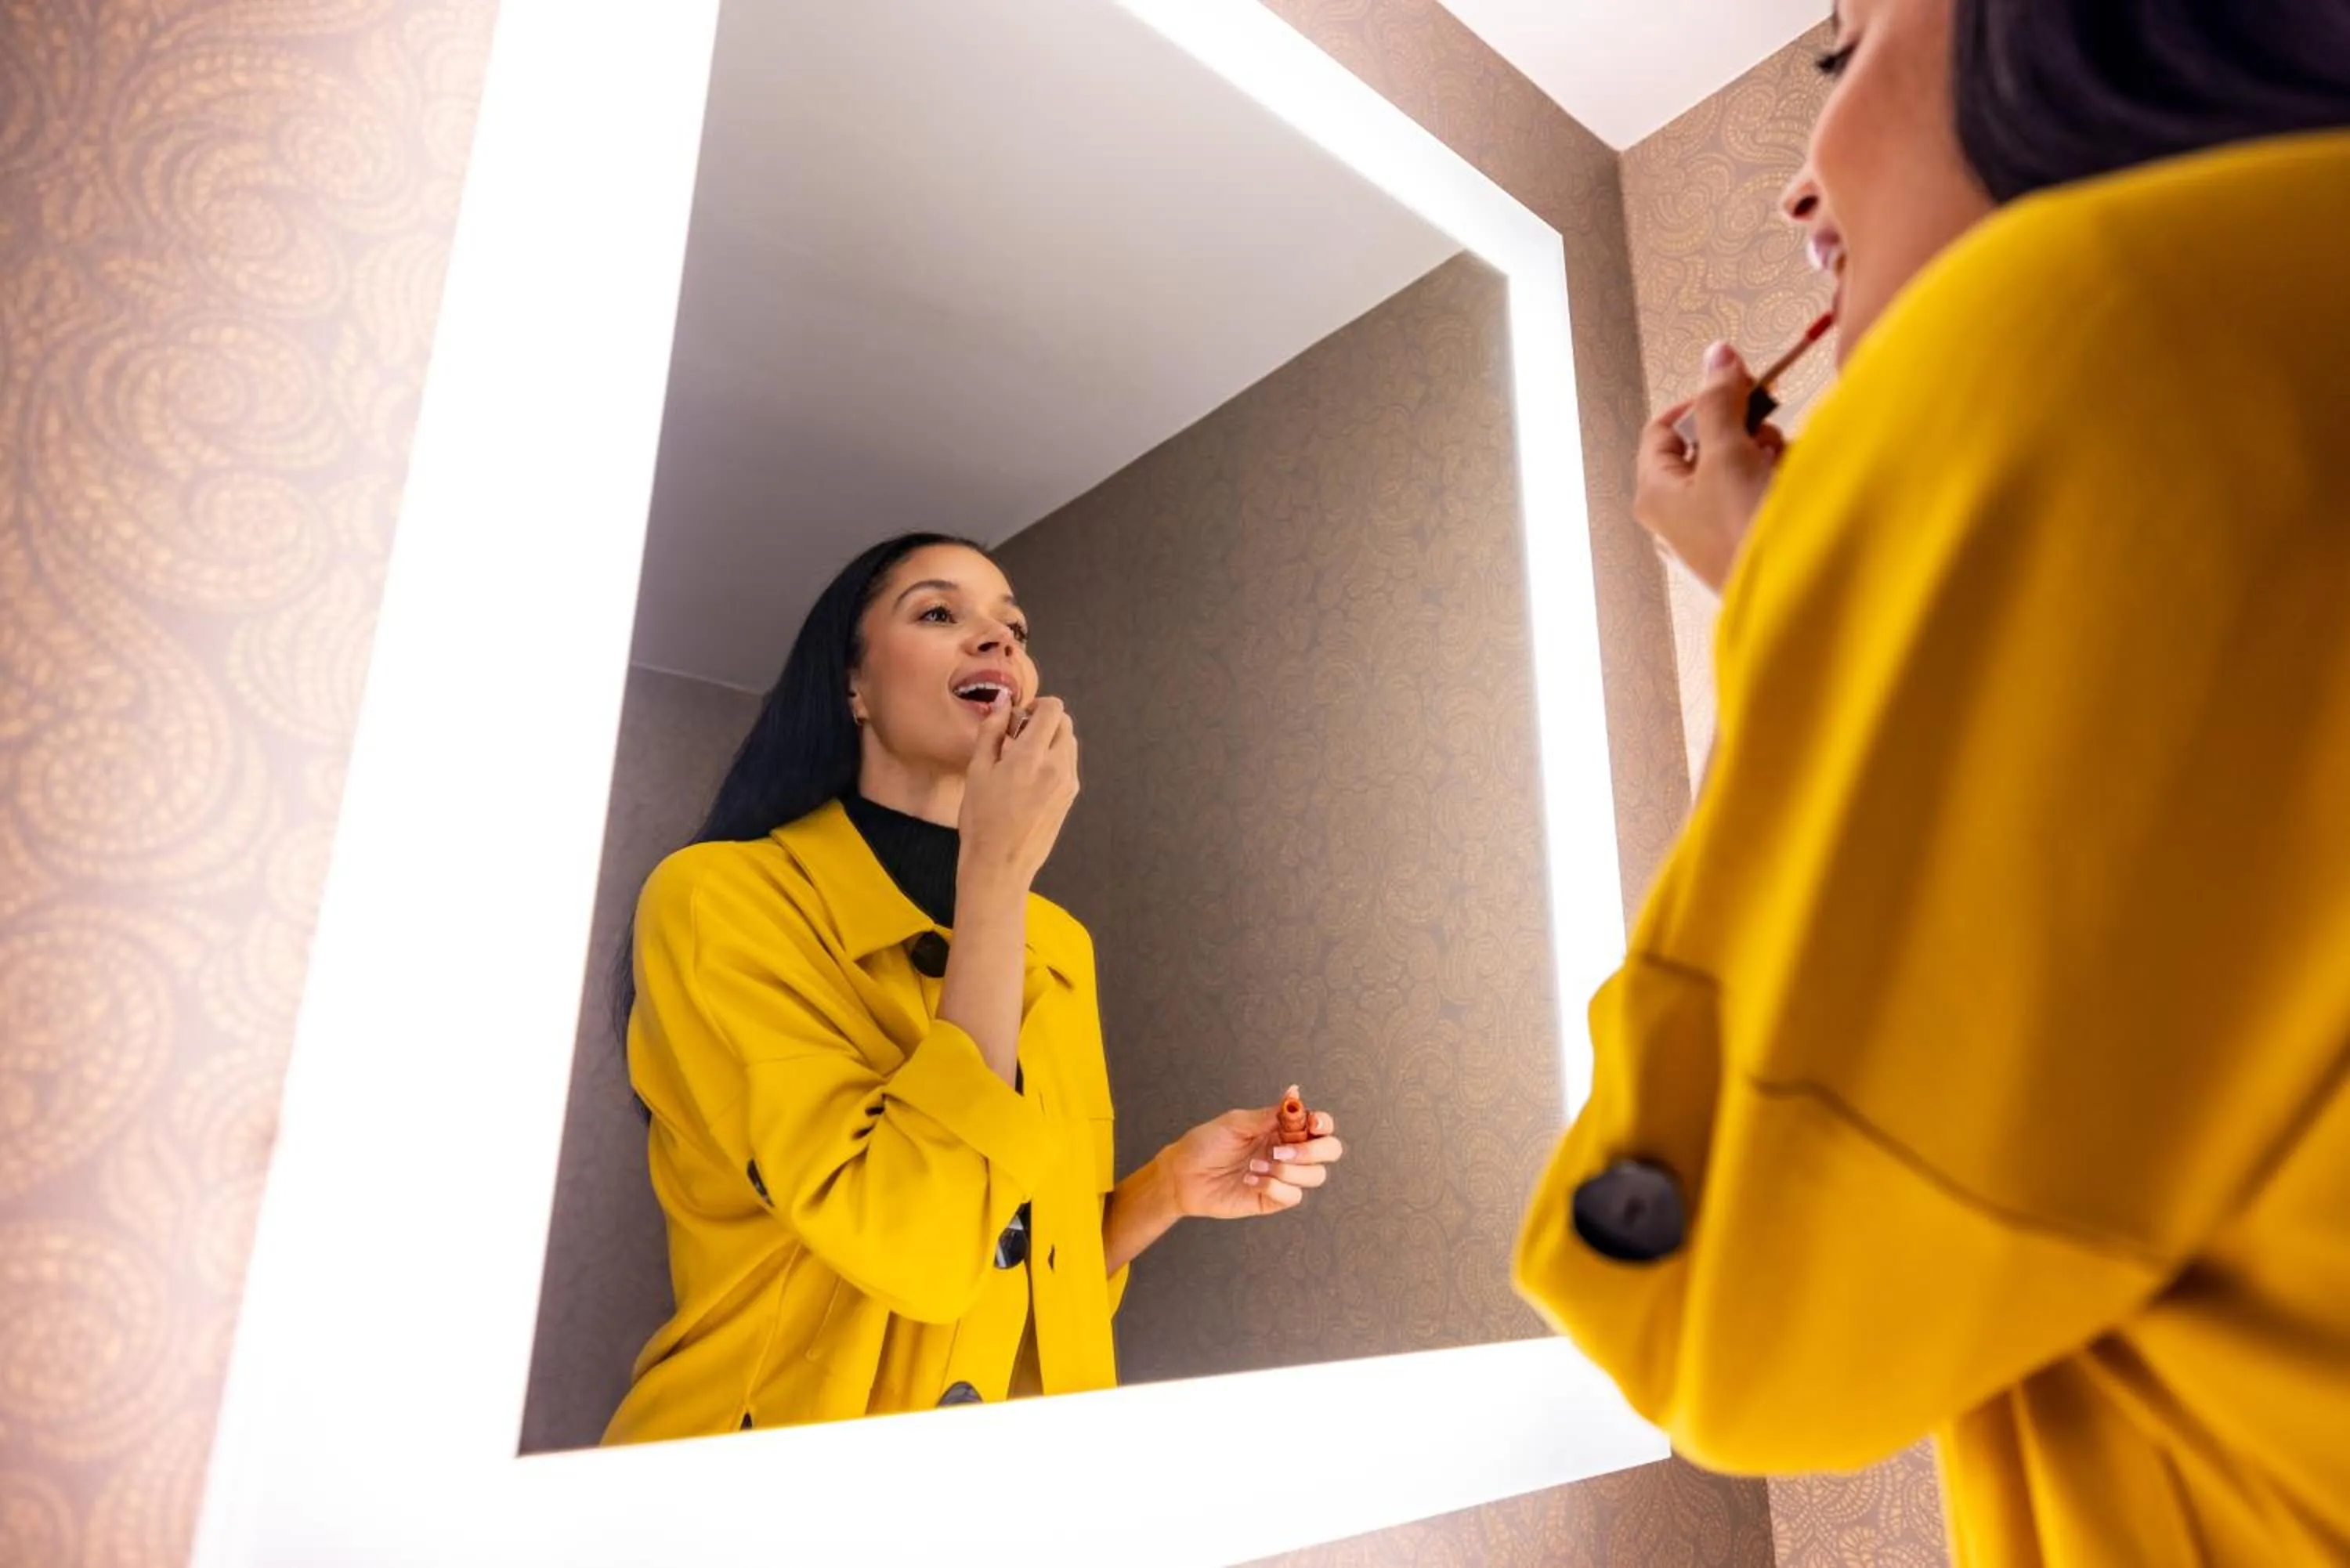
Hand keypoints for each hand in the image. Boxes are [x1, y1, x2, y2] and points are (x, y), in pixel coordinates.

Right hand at [958, 695, 1077, 888]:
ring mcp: (1068, 783)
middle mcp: (1057, 766)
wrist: (1000, 864)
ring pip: (1068, 743)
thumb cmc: (981, 818)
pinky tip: (1031, 778)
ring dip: (1050, 740)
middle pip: (1064, 723)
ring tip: (1023, 759)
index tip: (1018, 718)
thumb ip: (991, 731)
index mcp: (1032, 756)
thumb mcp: (977, 771)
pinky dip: (1054, 759)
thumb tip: (1003, 702)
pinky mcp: (1070, 797)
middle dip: (1044, 721)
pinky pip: (1068, 764)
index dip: (1036, 705)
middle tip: (1018, 737)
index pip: (1053, 709)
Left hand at [1160, 1090, 1343, 1219]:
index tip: (1312, 1124)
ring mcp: (1283, 1177)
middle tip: (1280, 1150)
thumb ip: (1269, 1113)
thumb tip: (1294, 1091)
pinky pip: (1293, 1196)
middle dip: (1312, 1151)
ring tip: (1255, 1165)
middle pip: (1328, 1151)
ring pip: (1315, 1176)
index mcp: (1282, 1130)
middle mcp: (1288, 1152)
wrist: (1182, 1175)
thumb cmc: (1205, 1144)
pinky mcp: (1273, 1199)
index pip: (1319, 1126)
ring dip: (1288, 1170)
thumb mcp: (1236, 1122)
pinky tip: (1251, 1180)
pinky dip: (1275, 1187)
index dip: (1324, 1124)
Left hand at [1635, 341, 1788, 593]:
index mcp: (1653, 492)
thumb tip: (1715, 353)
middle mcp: (1671, 514)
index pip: (1664, 427)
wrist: (1790, 597)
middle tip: (1767, 432)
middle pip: (1703, 447)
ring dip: (1762, 456)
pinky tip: (1788, 490)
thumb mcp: (1728, 454)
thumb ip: (1719, 401)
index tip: (1743, 387)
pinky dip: (1771, 483)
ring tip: (1781, 467)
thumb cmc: (1746, 529)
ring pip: (1734, 470)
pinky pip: (1752, 497)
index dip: (1702, 400)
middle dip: (1741, 431)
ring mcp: (1704, 533)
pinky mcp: (1738, 545)